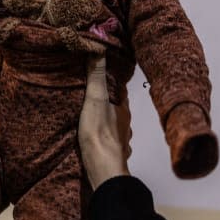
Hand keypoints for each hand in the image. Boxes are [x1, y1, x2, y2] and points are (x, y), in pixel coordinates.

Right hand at [78, 55, 131, 188]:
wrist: (104, 169)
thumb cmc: (99, 133)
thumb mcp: (95, 99)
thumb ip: (96, 76)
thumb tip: (98, 49)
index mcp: (123, 109)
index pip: (120, 90)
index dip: (113, 82)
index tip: (105, 74)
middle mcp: (125, 124)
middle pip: (118, 108)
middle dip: (109, 102)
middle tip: (95, 95)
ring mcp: (120, 141)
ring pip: (115, 126)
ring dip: (107, 121)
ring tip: (93, 116)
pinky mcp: (113, 156)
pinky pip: (109, 142)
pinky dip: (104, 138)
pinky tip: (96, 139)